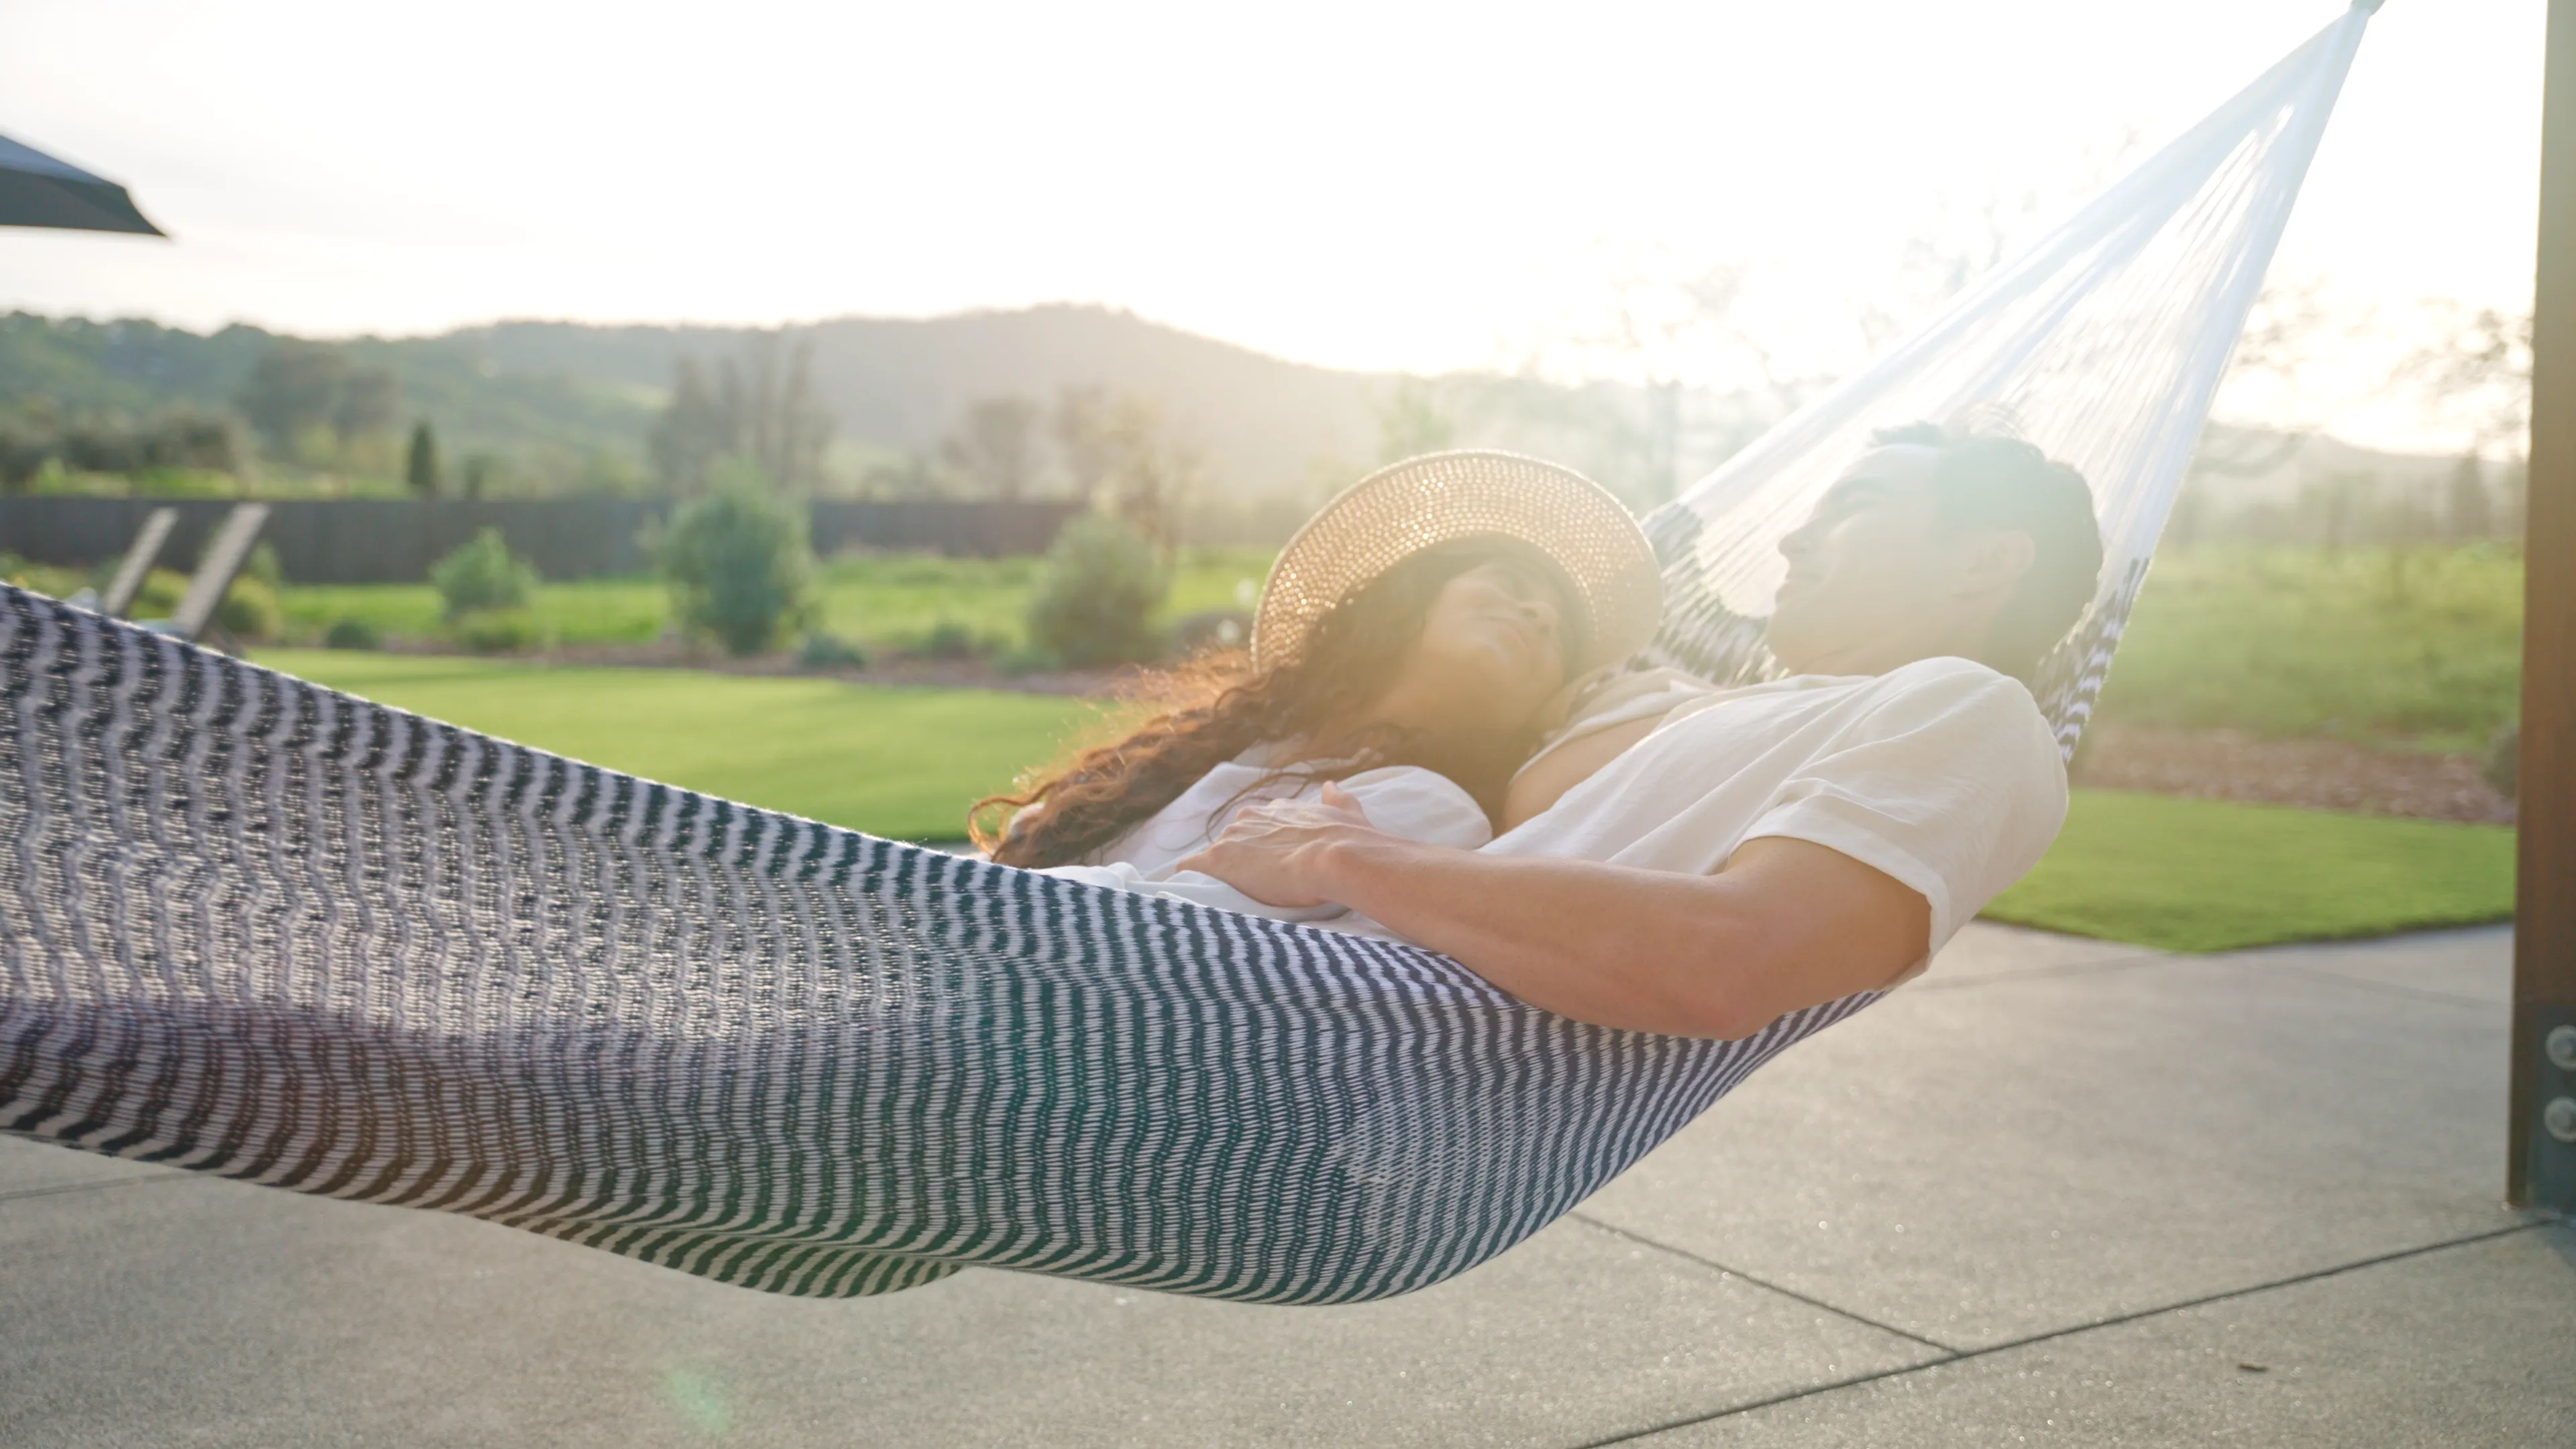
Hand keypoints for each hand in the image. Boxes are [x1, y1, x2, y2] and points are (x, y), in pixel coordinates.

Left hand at [1174, 781, 1381, 908]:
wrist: (1338, 858)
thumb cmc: (1348, 841)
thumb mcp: (1347, 813)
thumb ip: (1337, 800)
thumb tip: (1330, 786)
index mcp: (1276, 811)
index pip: (1257, 827)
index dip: (1261, 850)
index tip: (1269, 869)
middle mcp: (1249, 818)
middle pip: (1232, 842)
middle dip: (1239, 862)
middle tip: (1255, 889)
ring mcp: (1231, 839)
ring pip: (1212, 857)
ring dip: (1217, 875)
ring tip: (1229, 899)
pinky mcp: (1216, 860)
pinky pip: (1188, 868)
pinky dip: (1189, 881)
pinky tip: (1198, 897)